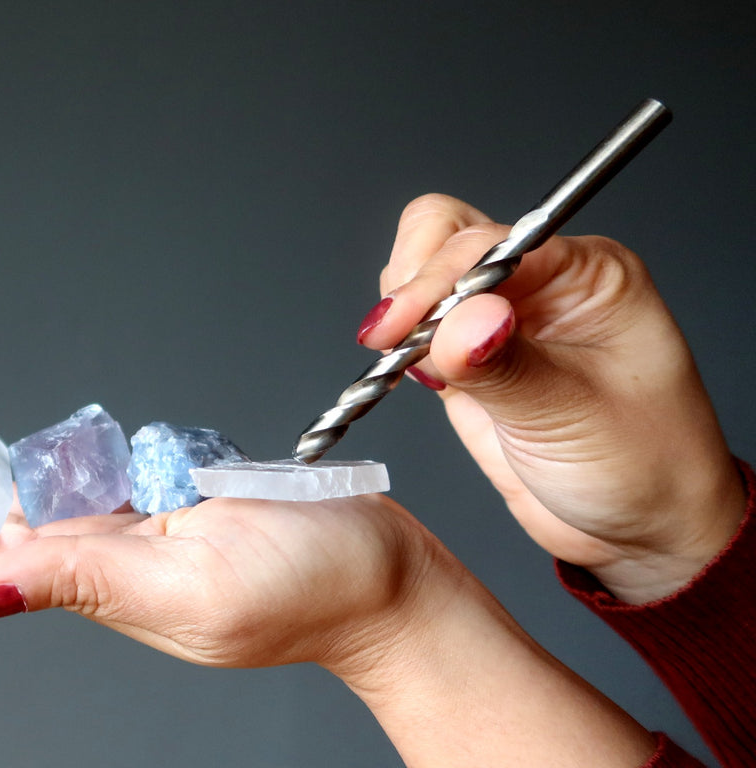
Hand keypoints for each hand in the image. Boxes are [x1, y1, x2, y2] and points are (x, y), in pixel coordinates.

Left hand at [0, 491, 430, 670]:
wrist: (386, 581)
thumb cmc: (312, 586)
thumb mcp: (188, 588)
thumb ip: (81, 582)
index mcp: (102, 579)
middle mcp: (115, 557)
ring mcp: (149, 535)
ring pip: (51, 498)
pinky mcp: (185, 512)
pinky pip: (109, 484)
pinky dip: (66, 469)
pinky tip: (43, 463)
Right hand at [363, 194, 745, 602]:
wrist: (639, 528)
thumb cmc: (643, 468)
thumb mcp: (573, 418)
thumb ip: (506, 367)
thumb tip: (455, 323)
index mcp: (586, 275)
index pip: (491, 244)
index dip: (438, 279)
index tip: (399, 328)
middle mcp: (543, 283)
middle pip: (446, 235)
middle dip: (413, 285)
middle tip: (395, 344)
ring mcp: (504, 317)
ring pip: (423, 273)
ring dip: (404, 313)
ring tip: (414, 366)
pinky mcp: (472, 357)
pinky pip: (419, 325)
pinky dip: (399, 344)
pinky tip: (414, 376)